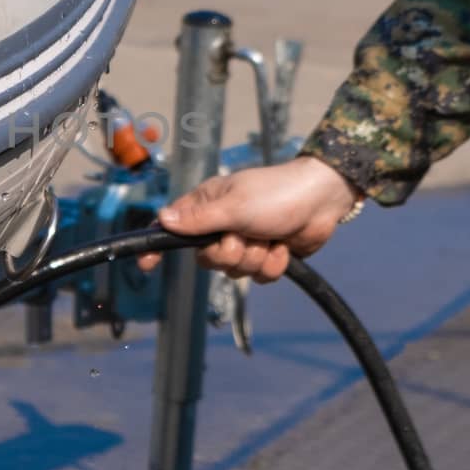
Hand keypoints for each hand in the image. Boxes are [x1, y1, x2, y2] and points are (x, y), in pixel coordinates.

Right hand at [136, 157, 361, 282]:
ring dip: (256, 257)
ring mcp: (244, 242)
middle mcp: (221, 225)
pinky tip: (283, 246)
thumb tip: (162, 221)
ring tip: (269, 236)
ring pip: (235, 270)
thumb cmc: (276, 193)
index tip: (147, 264)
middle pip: (207, 259)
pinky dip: (273, 264)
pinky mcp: (266, 255)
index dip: (158, 245)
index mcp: (207, 206)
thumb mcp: (234, 206)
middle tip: (245, 234)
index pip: (173, 228)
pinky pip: (259, 277)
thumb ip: (199, 219)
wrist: (322, 200)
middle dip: (230, 252)